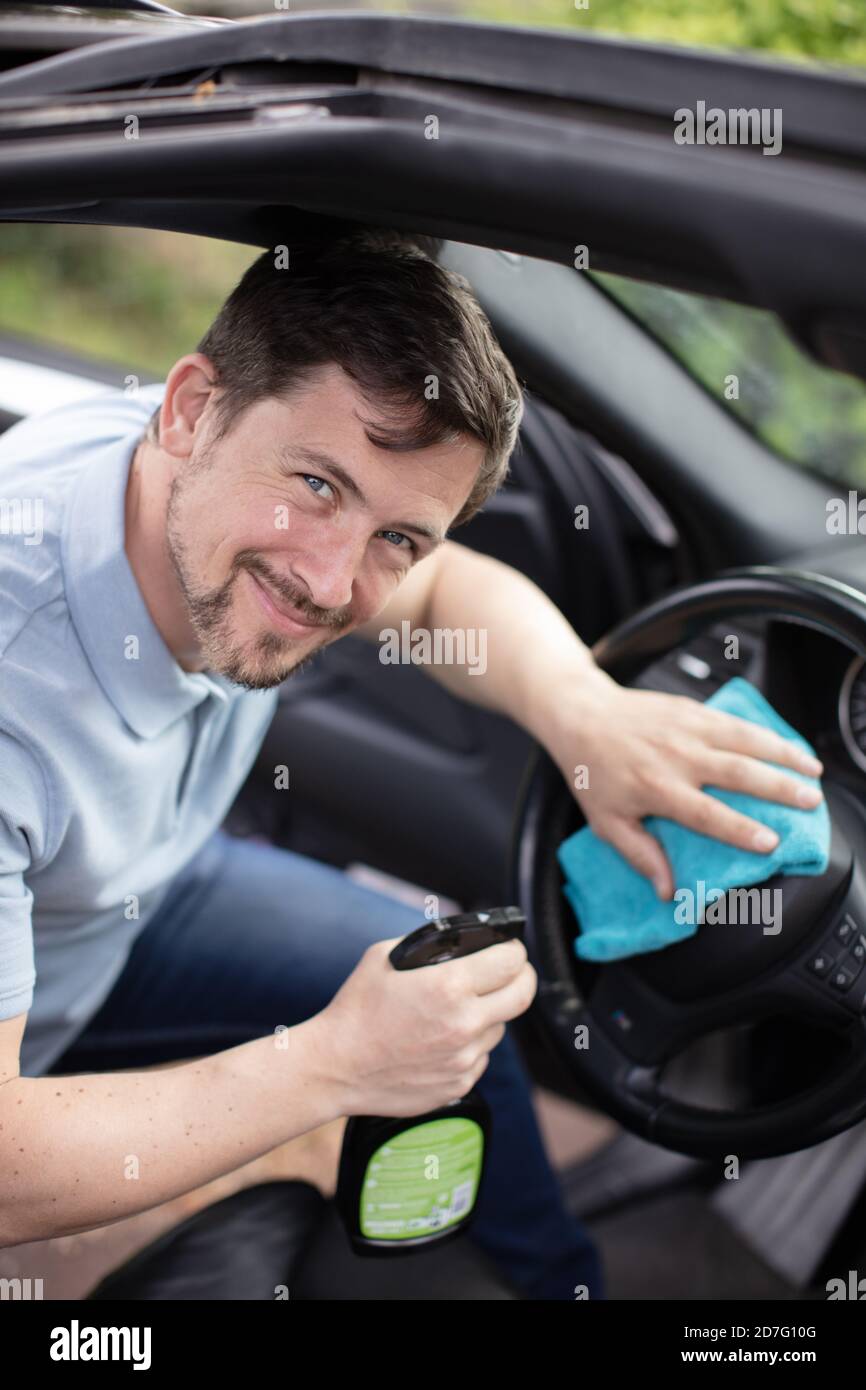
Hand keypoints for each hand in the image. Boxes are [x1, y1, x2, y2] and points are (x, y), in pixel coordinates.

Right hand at [315, 936, 535, 1117]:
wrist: (336, 1066)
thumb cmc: (357, 1007)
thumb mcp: (386, 955)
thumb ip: (431, 946)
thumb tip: (466, 942)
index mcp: (449, 986)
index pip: (512, 961)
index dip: (513, 950)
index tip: (509, 949)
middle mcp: (464, 1023)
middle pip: (523, 994)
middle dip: (521, 977)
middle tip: (508, 971)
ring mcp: (464, 1058)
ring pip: (500, 1027)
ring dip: (489, 1014)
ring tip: (454, 1010)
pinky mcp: (460, 1084)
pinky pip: (481, 1056)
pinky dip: (470, 1044)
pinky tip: (440, 1039)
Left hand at [546, 674, 823, 899]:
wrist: (580, 716)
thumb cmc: (592, 772)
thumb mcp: (606, 822)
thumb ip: (639, 854)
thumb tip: (666, 890)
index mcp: (655, 788)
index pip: (706, 813)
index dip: (740, 829)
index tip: (770, 842)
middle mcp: (676, 756)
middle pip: (737, 773)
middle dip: (778, 788)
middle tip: (809, 802)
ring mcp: (686, 729)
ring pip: (745, 740)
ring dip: (783, 755)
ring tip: (812, 772)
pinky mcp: (692, 709)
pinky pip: (735, 721)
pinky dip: (765, 733)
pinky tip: (787, 745)